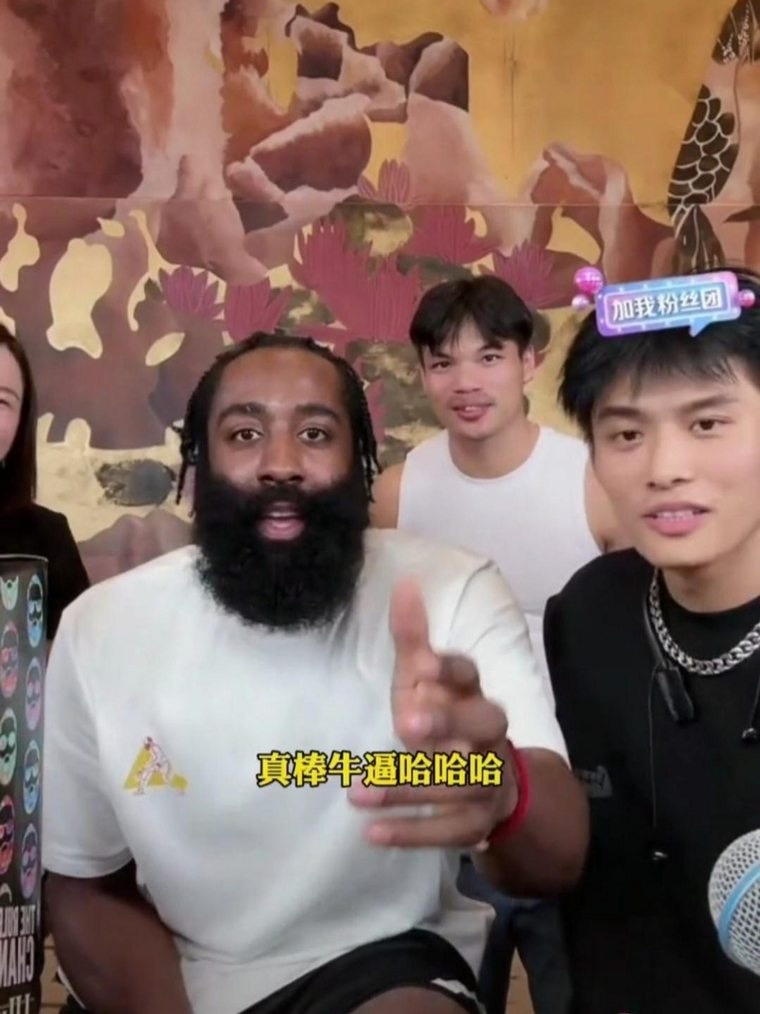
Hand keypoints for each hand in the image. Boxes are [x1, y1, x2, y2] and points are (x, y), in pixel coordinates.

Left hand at [349, 578, 517, 846]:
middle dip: (448, 723)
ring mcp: (488, 778)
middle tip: (406, 722)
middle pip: (483, 725)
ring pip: (458, 782)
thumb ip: (413, 638)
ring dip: (408, 786)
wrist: (492, 781)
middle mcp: (488, 733)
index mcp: (473, 692)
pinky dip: (413, 833)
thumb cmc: (445, 716)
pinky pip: (450, 831)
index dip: (451, 670)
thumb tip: (404, 582)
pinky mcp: (478, 820)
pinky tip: (372, 832)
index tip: (425, 664)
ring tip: (357, 792)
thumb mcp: (425, 678)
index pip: (470, 674)